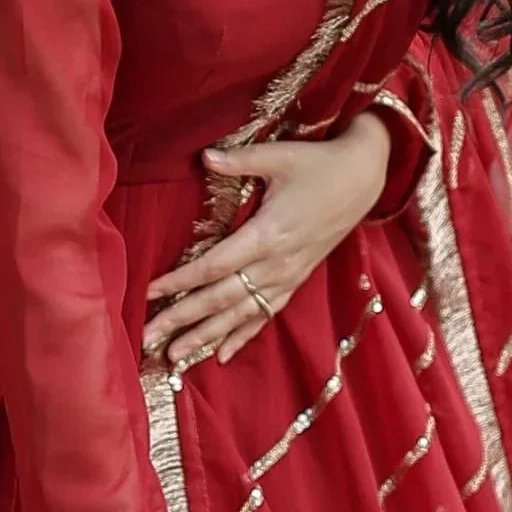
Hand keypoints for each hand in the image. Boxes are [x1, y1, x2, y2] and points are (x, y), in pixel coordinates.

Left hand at [141, 111, 391, 370]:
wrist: (363, 179)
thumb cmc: (318, 163)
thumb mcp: (280, 156)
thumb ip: (240, 160)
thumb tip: (205, 155)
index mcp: (267, 234)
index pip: (215, 266)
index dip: (181, 281)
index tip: (149, 292)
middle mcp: (276, 264)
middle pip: (221, 299)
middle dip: (183, 320)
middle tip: (148, 339)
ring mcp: (287, 277)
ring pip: (240, 315)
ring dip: (206, 337)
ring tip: (175, 356)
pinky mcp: (295, 280)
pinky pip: (265, 315)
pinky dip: (242, 336)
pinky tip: (221, 356)